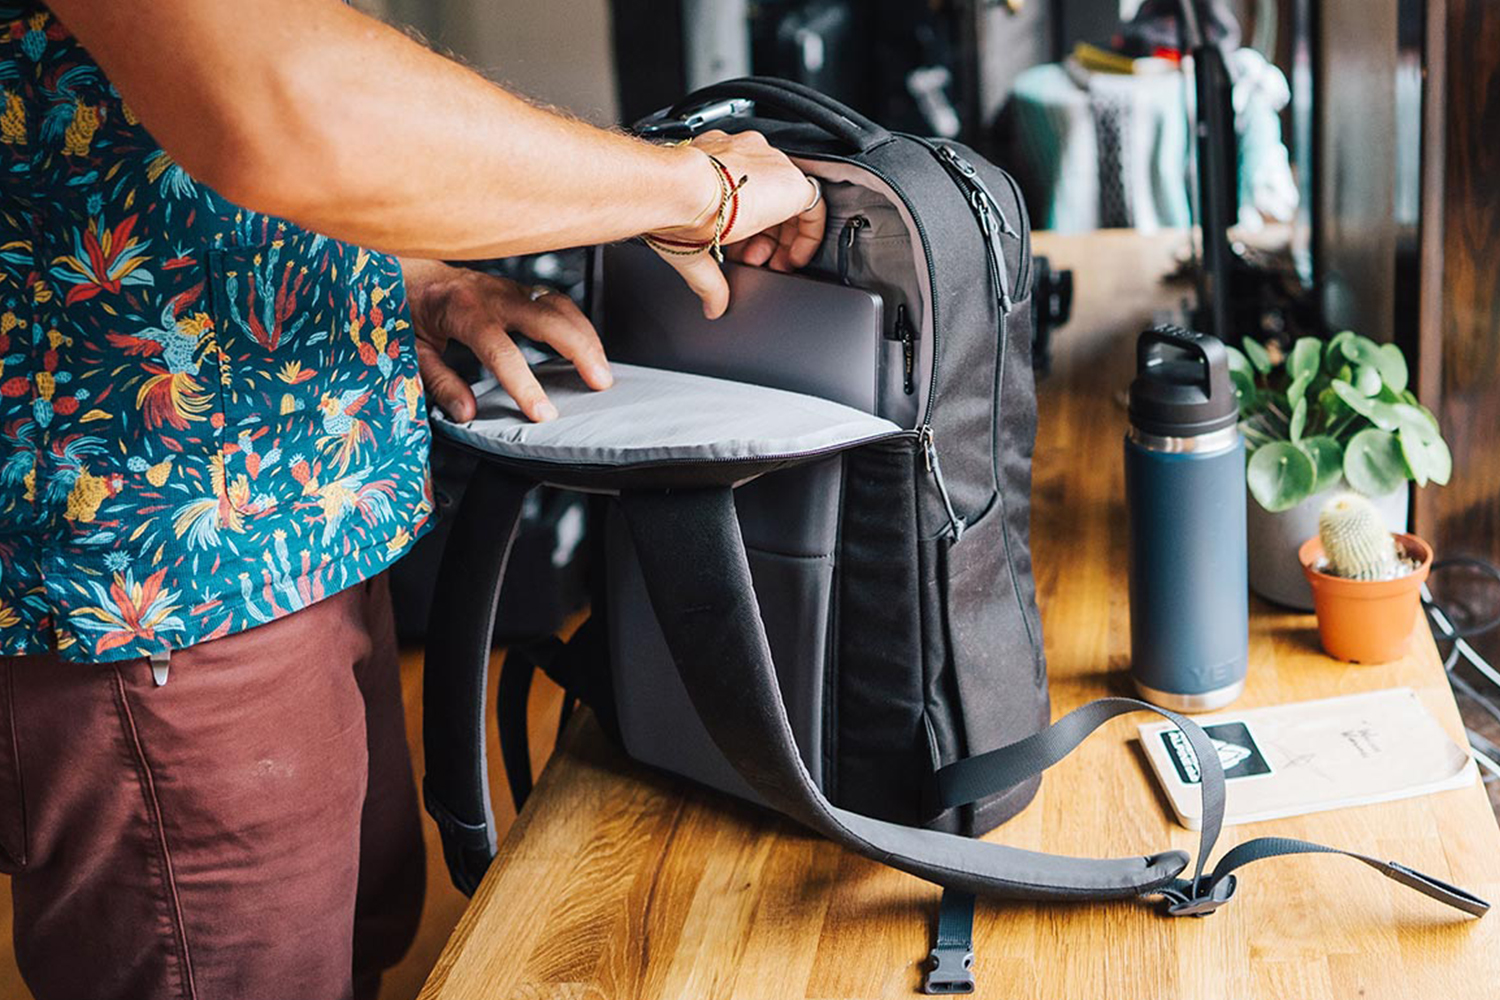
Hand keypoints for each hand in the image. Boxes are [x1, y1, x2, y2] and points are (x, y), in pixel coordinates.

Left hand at [403, 259, 609, 422]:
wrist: (408, 271)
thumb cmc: (407, 310)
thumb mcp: (412, 350)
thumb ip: (440, 382)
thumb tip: (467, 412)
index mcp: (461, 310)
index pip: (500, 350)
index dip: (525, 384)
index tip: (543, 413)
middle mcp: (492, 294)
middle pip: (547, 318)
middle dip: (579, 349)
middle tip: (599, 382)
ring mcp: (509, 288)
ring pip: (560, 305)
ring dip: (586, 336)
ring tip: (603, 370)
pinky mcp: (520, 289)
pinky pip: (557, 302)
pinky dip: (579, 325)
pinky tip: (589, 348)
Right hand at [647, 130, 826, 318]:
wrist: (679, 189)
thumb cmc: (673, 206)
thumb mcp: (691, 245)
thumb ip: (709, 277)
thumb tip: (713, 307)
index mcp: (719, 163)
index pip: (744, 194)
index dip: (746, 231)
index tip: (742, 254)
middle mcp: (747, 157)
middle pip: (769, 199)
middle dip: (764, 239)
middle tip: (754, 262)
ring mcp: (770, 164)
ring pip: (790, 204)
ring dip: (783, 241)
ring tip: (771, 265)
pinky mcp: (791, 181)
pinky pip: (814, 209)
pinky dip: (808, 238)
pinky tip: (793, 259)